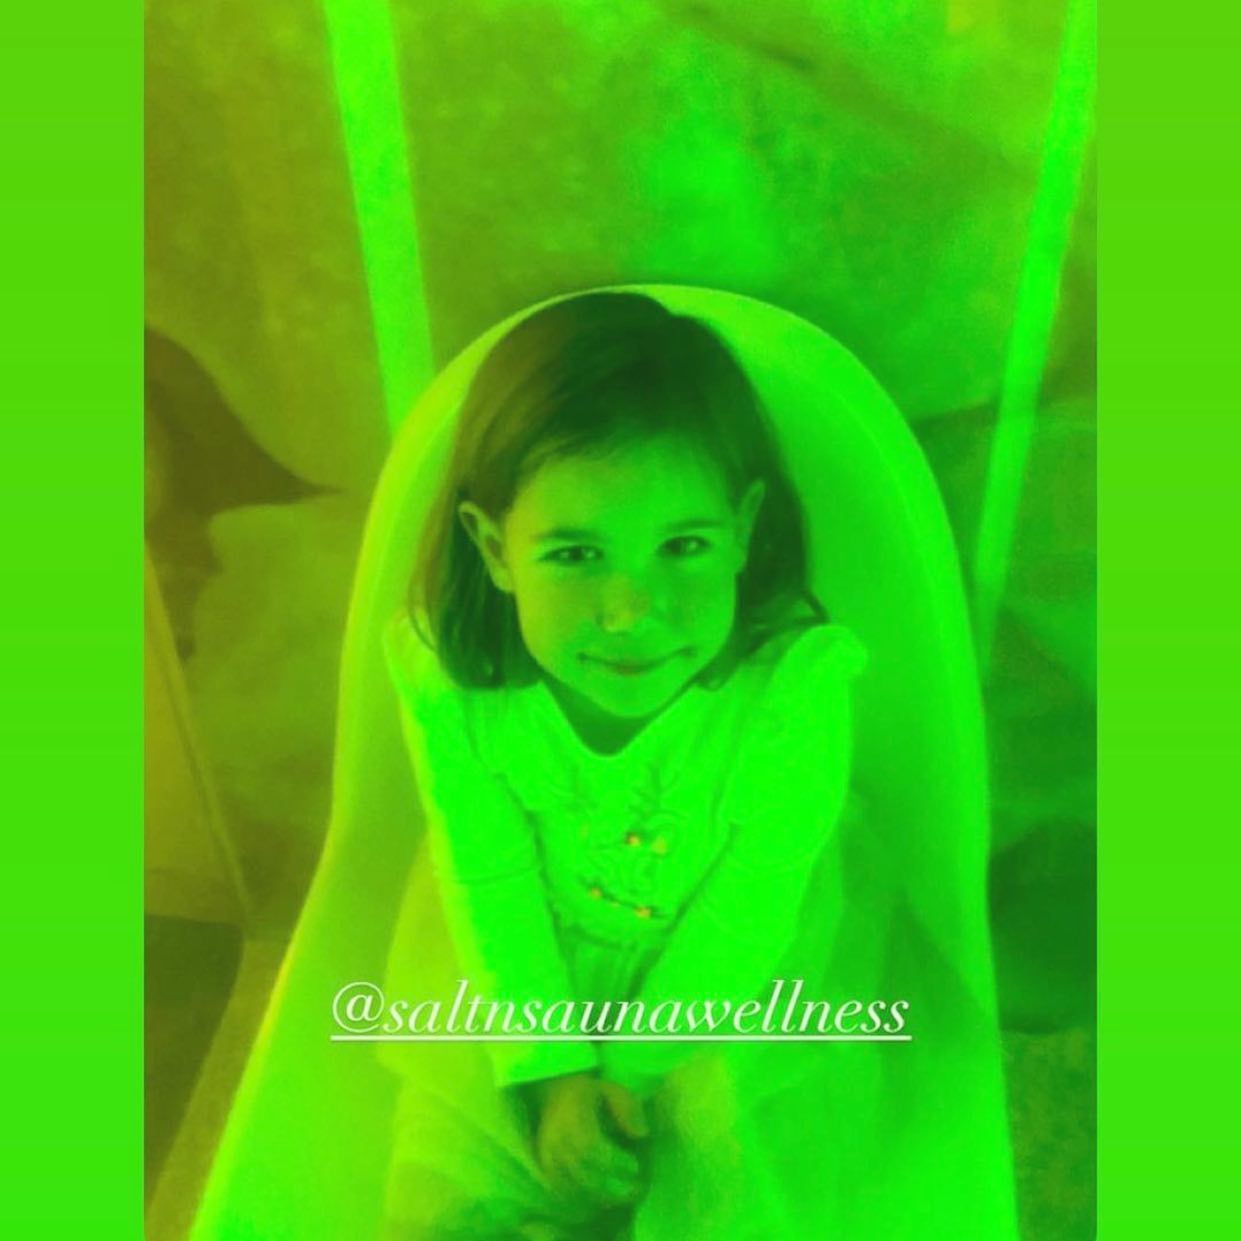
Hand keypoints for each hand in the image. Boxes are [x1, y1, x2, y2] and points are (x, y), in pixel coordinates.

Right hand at [528, 1073, 648, 1208]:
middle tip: (632, 1190)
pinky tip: (599, 1199)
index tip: (634, 1165)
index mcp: (573, 1114)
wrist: (554, 1093)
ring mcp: (546, 1151)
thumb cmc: (589, 1094)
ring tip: (620, 1198)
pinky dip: (580, 1198)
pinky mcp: (543, 1163)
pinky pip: (559, 1188)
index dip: (613, 1160)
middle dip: (608, 1185)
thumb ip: (627, 1108)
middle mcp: (556, 1135)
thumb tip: (642, 1133)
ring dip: (596, 1196)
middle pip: (580, 1170)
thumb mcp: (611, 1090)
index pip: (590, 1145)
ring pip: (569, 1183)